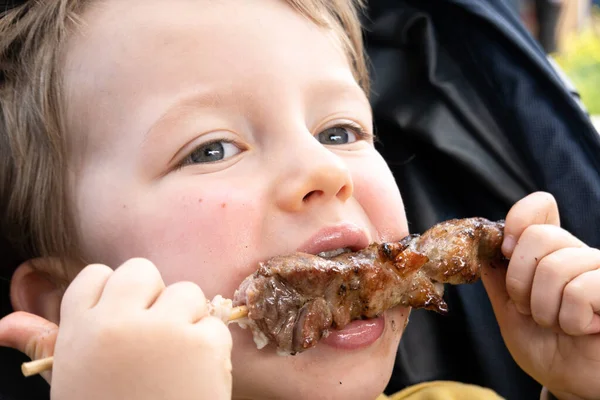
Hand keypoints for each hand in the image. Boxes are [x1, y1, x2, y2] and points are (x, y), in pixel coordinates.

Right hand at [0, 258, 231, 399]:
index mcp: (80, 329)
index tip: (120, 320)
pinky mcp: (203, 345)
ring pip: (186, 291)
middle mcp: (119, 321)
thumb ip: (45, 344)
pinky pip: (214, 323)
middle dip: (151, 296)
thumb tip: (5, 323)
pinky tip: (195, 376)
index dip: (112, 295)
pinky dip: (211, 347)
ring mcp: (164, 330)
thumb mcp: (70, 381)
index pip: (96, 275)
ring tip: (174, 358)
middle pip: (141, 271)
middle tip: (152, 334)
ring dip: (186, 318)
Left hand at [482, 192, 599, 399]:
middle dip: (520, 282)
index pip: (541, 206)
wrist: (570, 383)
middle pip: (538, 237)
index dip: (520, 218)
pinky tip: (581, 329)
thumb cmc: (544, 347)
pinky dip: (569, 320)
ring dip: (544, 309)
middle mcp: (578, 253)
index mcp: (550, 252)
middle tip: (529, 309)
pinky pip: (580, 291)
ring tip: (557, 324)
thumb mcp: (508, 310)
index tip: (506, 250)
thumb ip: (496, 277)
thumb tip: (480, 246)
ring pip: (555, 267)